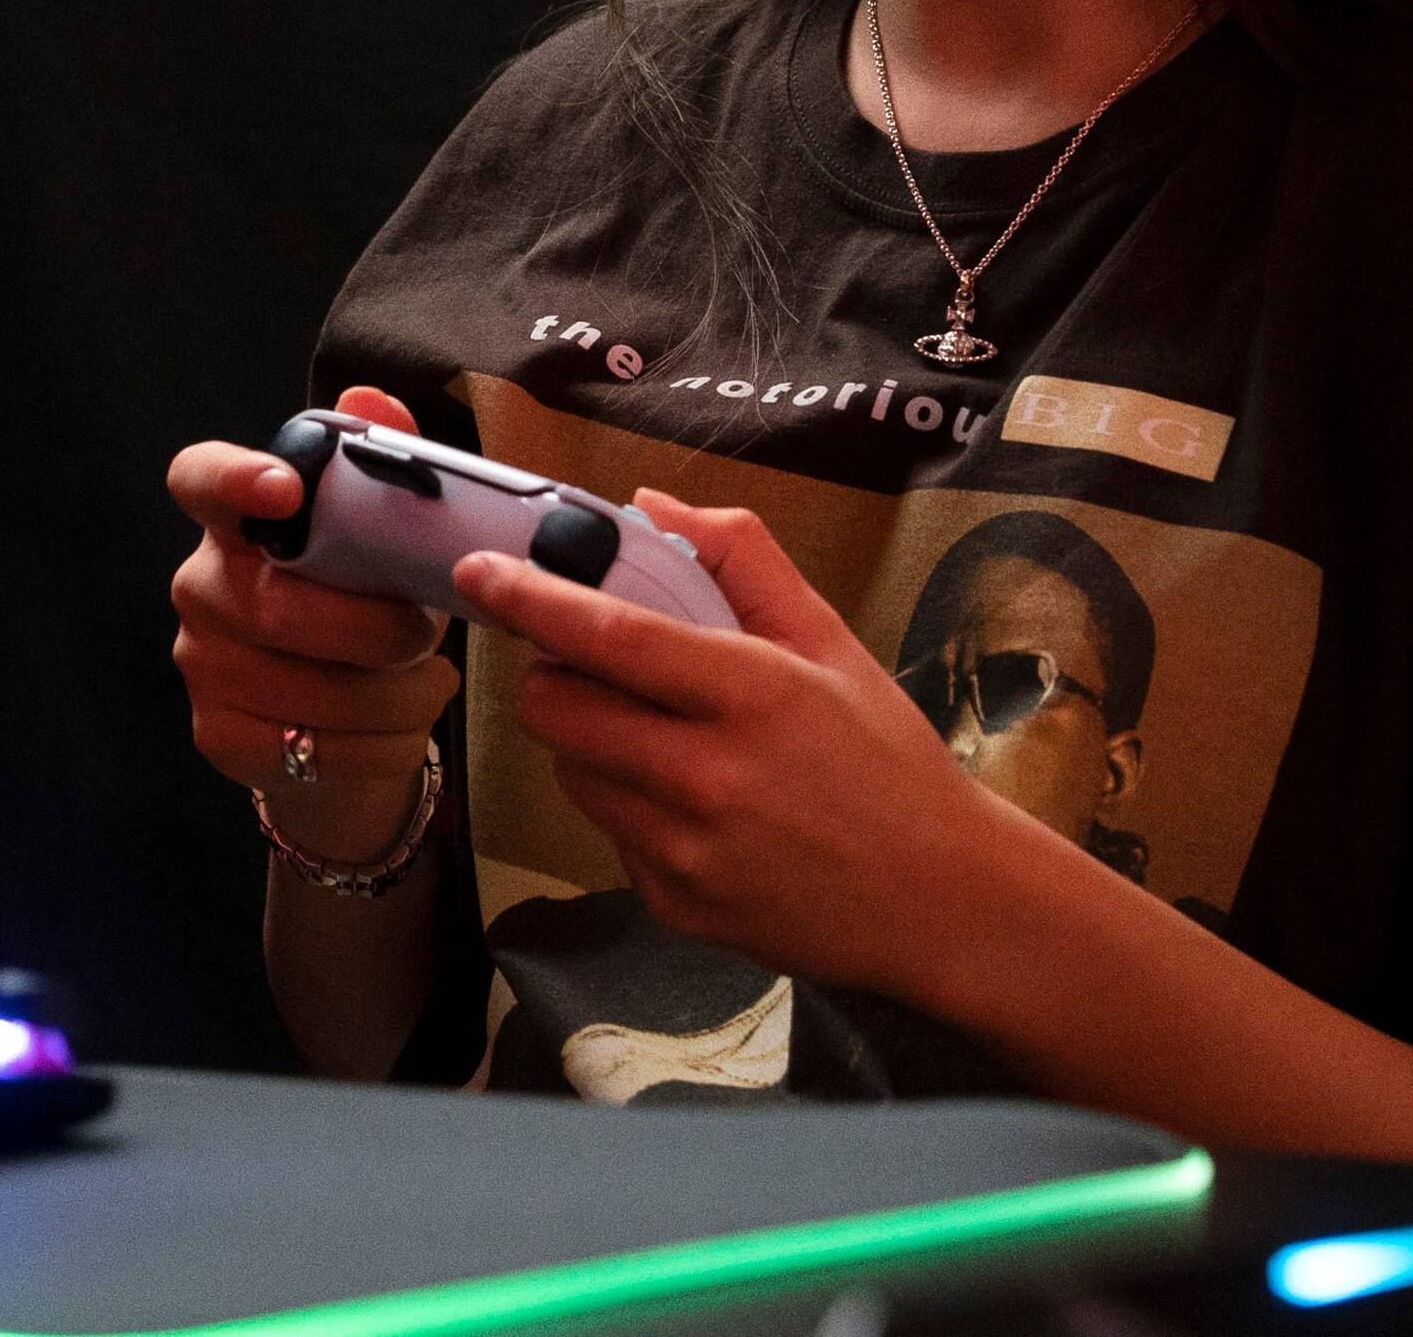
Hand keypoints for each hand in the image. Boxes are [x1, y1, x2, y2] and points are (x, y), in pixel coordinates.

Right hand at [167, 386, 457, 860]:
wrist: (347, 724)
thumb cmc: (367, 608)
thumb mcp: (387, 541)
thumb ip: (383, 472)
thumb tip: (371, 400)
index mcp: (238, 521)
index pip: (201, 480)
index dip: (234, 480)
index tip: (286, 488)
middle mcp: (202, 587)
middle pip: (276, 607)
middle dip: (372, 627)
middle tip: (426, 631)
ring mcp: (203, 667)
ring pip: (308, 689)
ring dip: (396, 693)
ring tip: (431, 680)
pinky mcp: (220, 738)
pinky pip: (316, 749)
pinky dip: (385, 745)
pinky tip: (403, 727)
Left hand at [452, 490, 1028, 1000]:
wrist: (937, 899)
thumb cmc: (887, 759)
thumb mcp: (830, 641)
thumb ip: (741, 559)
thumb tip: (649, 506)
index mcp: (752, 694)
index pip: (611, 638)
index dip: (531, 600)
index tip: (476, 571)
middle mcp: (709, 776)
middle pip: (560, 713)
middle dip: (554, 678)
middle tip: (594, 666)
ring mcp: (685, 851)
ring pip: (574, 773)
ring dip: (591, 743)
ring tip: (664, 738)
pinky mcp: (673, 905)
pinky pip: (610, 834)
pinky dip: (631, 806)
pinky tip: (698, 806)